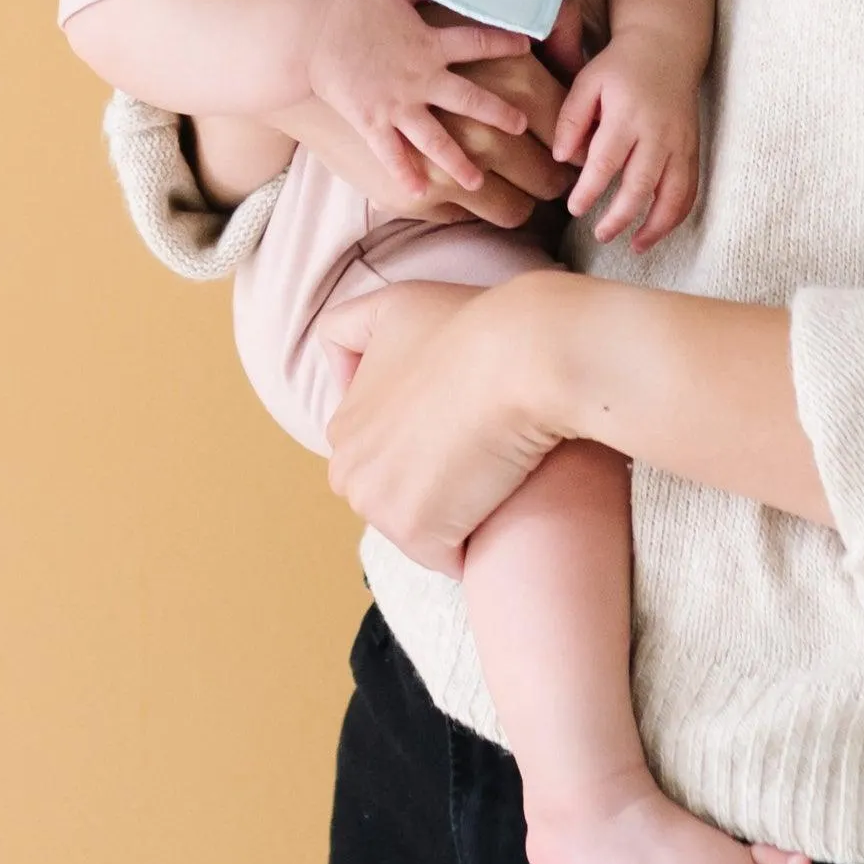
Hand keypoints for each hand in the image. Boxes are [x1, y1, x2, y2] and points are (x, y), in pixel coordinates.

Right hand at [304, 0, 533, 197]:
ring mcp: (397, 104)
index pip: (478, 43)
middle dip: (499, 114)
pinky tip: (420, 192)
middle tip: (521, 126)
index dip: (505, 43)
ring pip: (436, 138)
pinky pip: (393, 153)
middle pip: (469, 99)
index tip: (528, 47)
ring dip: (459, 161)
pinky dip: (405, 173)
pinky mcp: (373, 122)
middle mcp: (420, 77)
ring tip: (478, 182)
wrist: (309, 38)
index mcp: (429, 43)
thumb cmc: (350, 11)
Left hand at [318, 274, 571, 571]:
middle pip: (401, 497)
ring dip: (458, 511)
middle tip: (482, 444)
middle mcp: (347, 471)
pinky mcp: (417, 534)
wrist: (524, 357)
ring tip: (493, 465)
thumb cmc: (468, 326)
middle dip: (436, 484)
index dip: (431, 443)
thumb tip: (339, 375)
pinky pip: (449, 554)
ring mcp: (377, 506)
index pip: (389, 458)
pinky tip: (500, 495)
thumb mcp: (393, 309)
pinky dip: (476, 536)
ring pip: (423, 527)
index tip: (463, 421)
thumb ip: (350, 331)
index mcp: (342, 428)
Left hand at [551, 31, 705, 246]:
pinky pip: (690, 189)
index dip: (590, 190)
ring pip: (674, 194)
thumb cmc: (620, 67)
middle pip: (641, 184)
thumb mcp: (587, 81)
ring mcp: (681, 143)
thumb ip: (571, 119)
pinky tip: (658, 230)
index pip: (606, 161)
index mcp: (627, 115)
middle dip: (621, 216)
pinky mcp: (693, 149)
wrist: (666, 47)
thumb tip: (562, 159)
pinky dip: (677, 215)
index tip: (574, 208)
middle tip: (600, 235)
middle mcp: (658, 133)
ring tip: (635, 246)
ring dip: (656, 225)